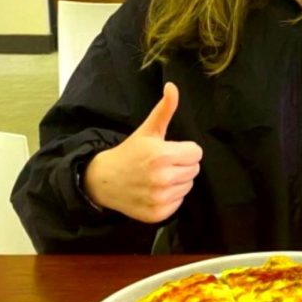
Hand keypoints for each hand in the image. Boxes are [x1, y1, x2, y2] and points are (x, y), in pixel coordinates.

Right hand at [83, 82, 202, 222]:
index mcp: (162, 156)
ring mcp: (160, 198)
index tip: (170, 150)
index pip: (197, 153)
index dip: (185, 150)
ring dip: (178, 181)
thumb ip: (164, 109)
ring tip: (159, 176)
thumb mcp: (148, 130)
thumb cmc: (130, 152)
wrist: (104, 180)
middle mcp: (162, 179)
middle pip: (195, 169)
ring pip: (188, 185)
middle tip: (163, 163)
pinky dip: (171, 197)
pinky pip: (179, 202)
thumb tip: (172, 86)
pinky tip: (155, 190)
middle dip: (182, 164)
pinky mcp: (158, 214)